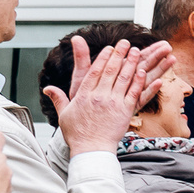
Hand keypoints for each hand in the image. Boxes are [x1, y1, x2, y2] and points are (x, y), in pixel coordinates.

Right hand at [47, 37, 176, 156]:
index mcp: (84, 95)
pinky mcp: (126, 111)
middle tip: (126, 43)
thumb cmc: (77, 134)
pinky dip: (140, 81)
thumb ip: (58, 99)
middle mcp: (99, 96)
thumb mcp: (65, 114)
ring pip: (124, 78)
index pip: (94, 71)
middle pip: (111, 71)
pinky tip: (145, 71)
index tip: (110, 48)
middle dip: (119, 55)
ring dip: (132, 63)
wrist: (91, 149)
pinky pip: (135, 93)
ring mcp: (114, 103)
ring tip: (137, 51)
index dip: (103, 58)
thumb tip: (48, 88)